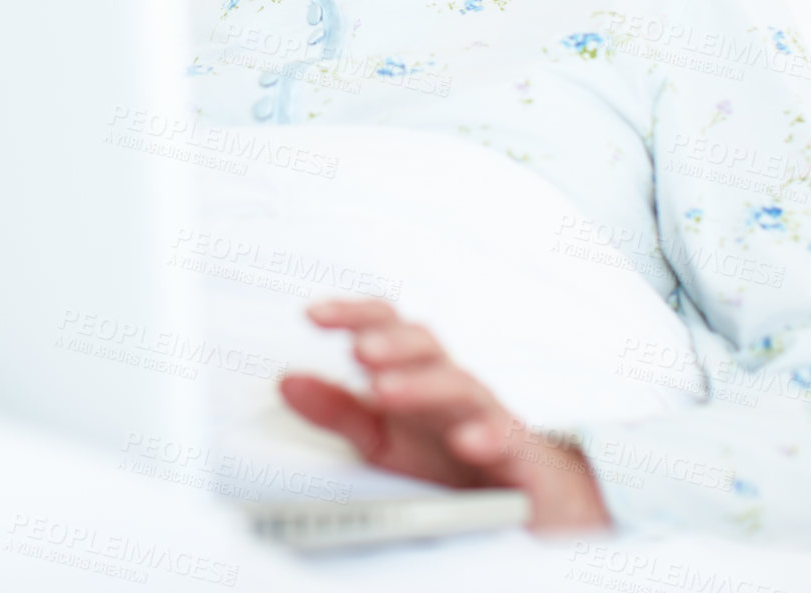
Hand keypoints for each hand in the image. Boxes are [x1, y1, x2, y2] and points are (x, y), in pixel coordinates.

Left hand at [279, 298, 612, 532]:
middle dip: (390, 342)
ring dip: (422, 385)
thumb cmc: (445, 456)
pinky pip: (506, 439)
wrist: (522, 496)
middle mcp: (451, 384)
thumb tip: (287, 383)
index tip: (313, 314)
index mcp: (416, 372)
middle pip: (425, 345)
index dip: (353, 314)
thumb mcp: (381, 439)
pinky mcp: (518, 454)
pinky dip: (487, 437)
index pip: (386, 327)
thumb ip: (337, 411)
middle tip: (357, 349)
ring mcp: (487, 415)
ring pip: (461, 386)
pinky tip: (465, 441)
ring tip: (384, 391)